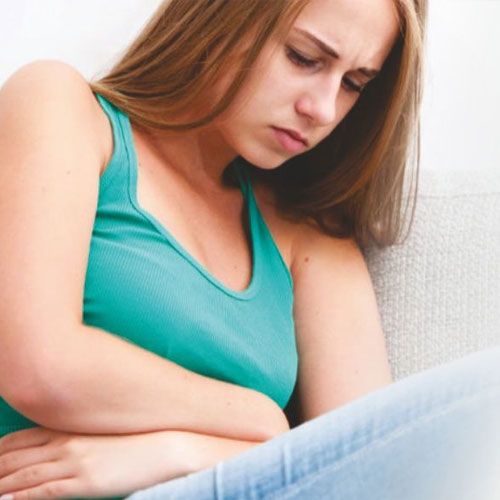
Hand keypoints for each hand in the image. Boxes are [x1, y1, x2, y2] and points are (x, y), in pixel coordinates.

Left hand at [0, 426, 187, 499]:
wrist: (163, 447)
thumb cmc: (135, 440)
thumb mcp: (101, 434)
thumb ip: (75, 439)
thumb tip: (57, 449)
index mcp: (70, 429)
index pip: (21, 439)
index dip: (0, 450)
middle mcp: (67, 443)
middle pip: (17, 457)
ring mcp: (75, 463)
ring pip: (25, 474)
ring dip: (2, 483)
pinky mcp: (85, 482)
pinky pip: (45, 491)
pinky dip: (22, 496)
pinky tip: (7, 499)